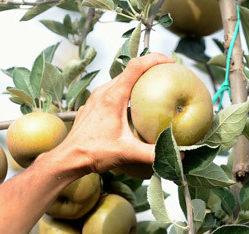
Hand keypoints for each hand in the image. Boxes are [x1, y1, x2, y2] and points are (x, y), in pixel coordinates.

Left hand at [61, 53, 172, 172]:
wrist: (68, 158)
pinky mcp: (93, 106)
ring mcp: (96, 98)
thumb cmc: (94, 153)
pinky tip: (134, 106)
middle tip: (167, 73)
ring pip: (120, 81)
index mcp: (113, 97)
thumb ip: (153, 153)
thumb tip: (180, 156)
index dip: (154, 59)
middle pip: (129, 70)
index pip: (136, 67)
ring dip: (137, 80)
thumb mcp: (127, 153)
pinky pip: (112, 91)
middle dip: (149, 67)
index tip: (170, 61)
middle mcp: (103, 92)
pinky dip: (126, 91)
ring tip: (153, 87)